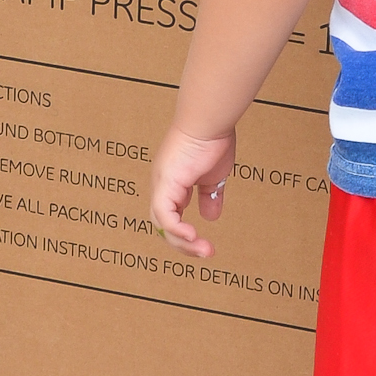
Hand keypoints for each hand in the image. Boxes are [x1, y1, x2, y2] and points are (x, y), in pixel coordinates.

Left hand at [149, 123, 236, 258]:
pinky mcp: (165, 184)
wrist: (208, 122)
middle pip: (164, 226)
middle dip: (185, 244)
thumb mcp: (214, 176)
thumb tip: (211, 215)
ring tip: (205, 250)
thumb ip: (210, 195)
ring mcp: (161, 185)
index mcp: (173, 184)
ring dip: (184, 242)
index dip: (186, 234)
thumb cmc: (212, 140)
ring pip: (162, 225)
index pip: (172, 218)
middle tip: (206, 252)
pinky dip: (177, 230)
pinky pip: (165, 216)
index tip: (205, 244)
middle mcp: (163, 186)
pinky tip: (193, 236)